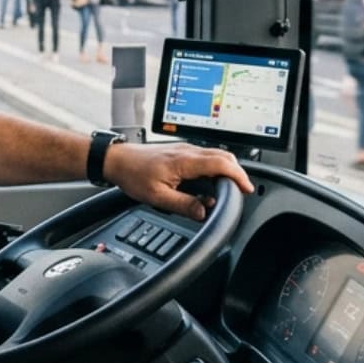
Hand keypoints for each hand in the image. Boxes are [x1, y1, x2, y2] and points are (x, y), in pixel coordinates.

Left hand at [103, 142, 252, 220]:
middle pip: (224, 156)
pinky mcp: (181, 151)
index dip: (238, 175)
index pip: (221, 163)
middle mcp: (188, 151)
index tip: (246, 188)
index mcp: (184, 161)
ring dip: (226, 169)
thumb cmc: (132, 174)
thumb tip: (203, 212)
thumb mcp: (157, 197)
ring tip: (227, 189)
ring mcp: (185, 149)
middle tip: (241, 190)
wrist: (117, 159)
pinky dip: (215, 167)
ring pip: (216, 155)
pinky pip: (205, 156)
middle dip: (237, 172)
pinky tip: (209, 182)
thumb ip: (183, 205)